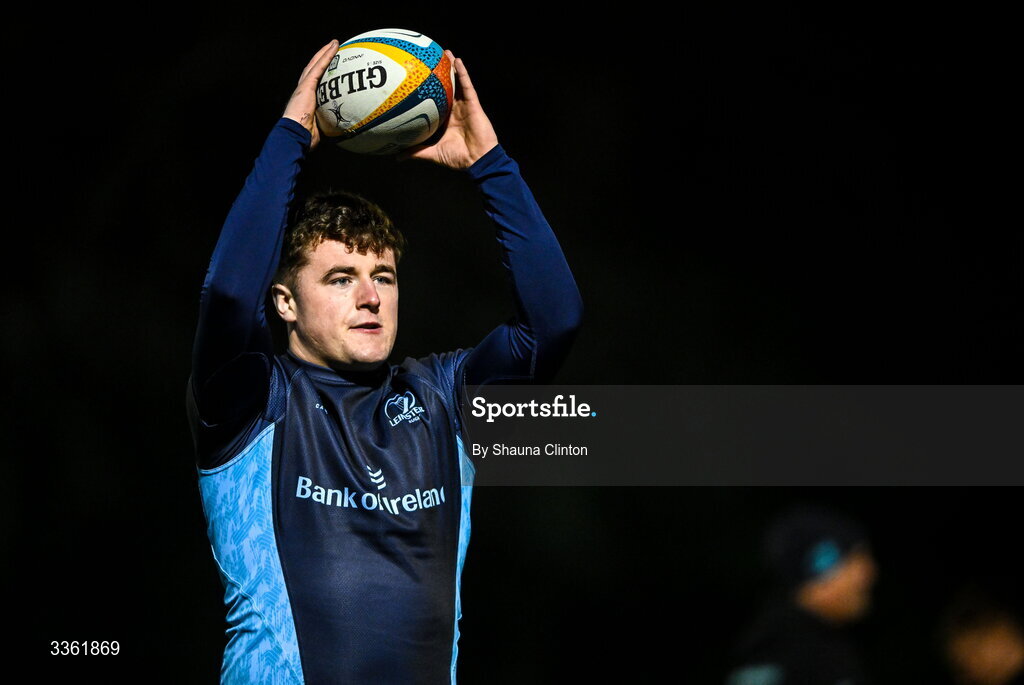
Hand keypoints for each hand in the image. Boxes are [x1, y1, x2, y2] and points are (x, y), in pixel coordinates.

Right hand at [283, 39, 337, 147]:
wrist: (293, 135)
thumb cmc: (304, 138)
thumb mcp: (320, 131)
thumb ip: (329, 127)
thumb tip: (342, 132)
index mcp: (304, 101)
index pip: (313, 84)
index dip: (320, 74)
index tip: (328, 69)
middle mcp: (302, 91)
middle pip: (313, 69)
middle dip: (321, 58)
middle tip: (331, 49)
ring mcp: (303, 87)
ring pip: (315, 64)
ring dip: (325, 53)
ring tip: (334, 44)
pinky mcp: (306, 86)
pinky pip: (319, 67)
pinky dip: (326, 56)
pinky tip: (334, 47)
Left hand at [403, 51, 498, 168]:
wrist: (478, 160)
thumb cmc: (458, 158)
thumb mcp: (432, 153)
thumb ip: (415, 152)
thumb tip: (396, 157)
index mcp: (446, 119)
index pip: (436, 101)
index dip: (429, 90)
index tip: (418, 79)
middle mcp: (455, 110)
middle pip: (447, 87)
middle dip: (440, 73)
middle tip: (429, 58)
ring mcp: (465, 106)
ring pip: (458, 82)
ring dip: (451, 67)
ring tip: (444, 52)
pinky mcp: (474, 104)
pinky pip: (467, 85)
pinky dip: (463, 73)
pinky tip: (457, 60)